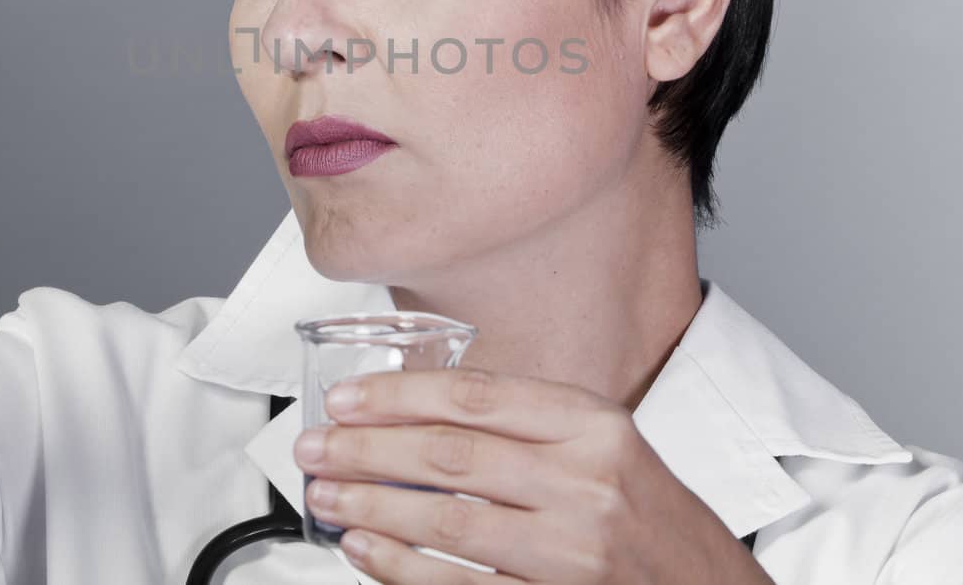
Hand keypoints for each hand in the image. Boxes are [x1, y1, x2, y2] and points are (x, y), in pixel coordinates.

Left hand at [293, 367, 774, 583]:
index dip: (397, 396)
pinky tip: (365, 550)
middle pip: (451, 456)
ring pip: (447, 523)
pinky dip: (401, 568)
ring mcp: (571, 551)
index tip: (346, 400)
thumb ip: (526, 423)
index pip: (477, 397)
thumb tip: (413, 415)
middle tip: (316, 447)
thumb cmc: (646, 513)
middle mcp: (586, 483)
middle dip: (368, 450)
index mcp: (595, 426)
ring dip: (373, 508)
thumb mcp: (605, 443)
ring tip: (326, 496)